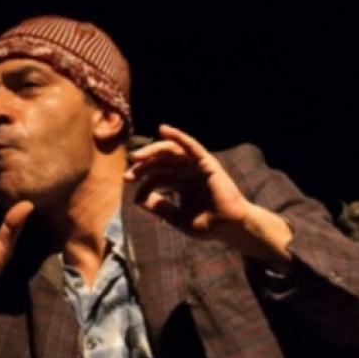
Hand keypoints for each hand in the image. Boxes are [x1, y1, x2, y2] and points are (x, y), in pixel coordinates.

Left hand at [125, 124, 292, 264]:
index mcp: (181, 185)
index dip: (143, 183)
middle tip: (129, 174)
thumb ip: (159, 207)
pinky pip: (191, 146)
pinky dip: (178, 136)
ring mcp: (196, 166)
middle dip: (143, 167)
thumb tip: (137, 199)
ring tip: (137, 156)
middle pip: (160, 163)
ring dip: (153, 150)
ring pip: (171, 152)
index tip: (132, 192)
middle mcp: (187, 173)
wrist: (230, 227)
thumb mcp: (177, 218)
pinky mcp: (206, 163)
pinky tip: (164, 130)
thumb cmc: (208, 226)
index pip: (157, 177)